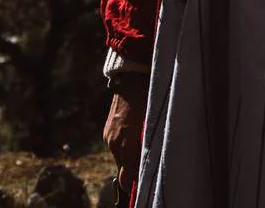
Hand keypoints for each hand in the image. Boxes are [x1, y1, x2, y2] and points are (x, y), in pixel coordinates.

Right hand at [103, 74, 147, 188]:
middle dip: (134, 171)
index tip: (145, 187)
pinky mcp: (108, 130)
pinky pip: (117, 146)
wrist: (133, 77)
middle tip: (150, 171)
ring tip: (145, 150)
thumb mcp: (156, 122)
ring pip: (120, 157)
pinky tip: (137, 138)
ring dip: (131, 157)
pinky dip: (126, 146)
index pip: (127, 177)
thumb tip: (153, 163)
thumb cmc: (151, 98)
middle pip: (123, 169)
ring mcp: (109, 136)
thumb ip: (153, 145)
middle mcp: (115, 143)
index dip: (135, 184)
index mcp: (127, 144)